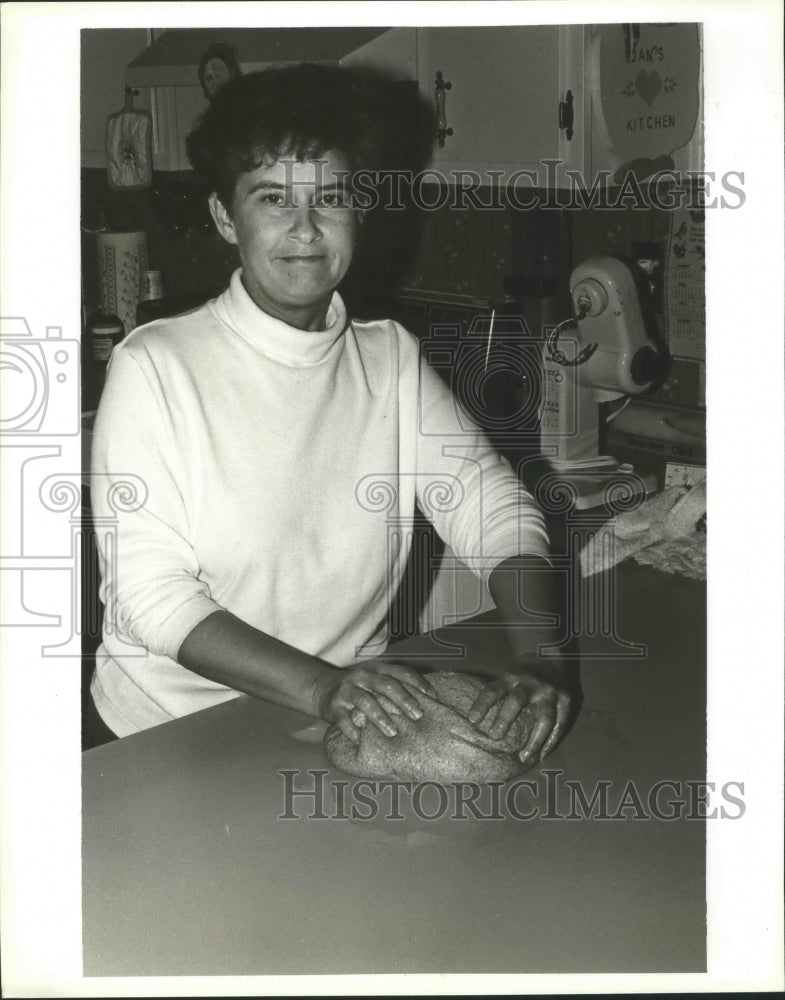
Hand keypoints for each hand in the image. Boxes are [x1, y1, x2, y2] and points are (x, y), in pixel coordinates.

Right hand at [317, 661, 434, 744]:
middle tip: (418, 715)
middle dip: (403, 700)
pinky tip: (361, 740)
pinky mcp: (333, 706)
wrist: (323, 687)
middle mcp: (363, 676)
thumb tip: (427, 702)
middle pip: (386, 685)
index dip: (418, 683)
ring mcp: (347, 690)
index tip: (432, 696)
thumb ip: (395, 686)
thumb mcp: (375, 681)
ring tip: (393, 732)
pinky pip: (344, 719)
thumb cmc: (360, 688)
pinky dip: (353, 730)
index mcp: (377, 669)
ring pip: (365, 701)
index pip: (401, 672)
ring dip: (381, 717)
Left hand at [467, 662, 569, 764]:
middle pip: (517, 700)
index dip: (482, 704)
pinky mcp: (566, 701)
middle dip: (505, 718)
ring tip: (523, 757)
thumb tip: (476, 720)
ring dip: (534, 740)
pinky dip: (551, 742)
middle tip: (494, 737)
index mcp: (512, 676)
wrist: (549, 657)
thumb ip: (498, 694)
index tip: (472, 720)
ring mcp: (551, 692)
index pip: (494, 689)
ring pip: (544, 718)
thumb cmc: (521, 673)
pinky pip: (559, 725)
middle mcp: (532, 683)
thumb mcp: (508, 675)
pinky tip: (541, 755)